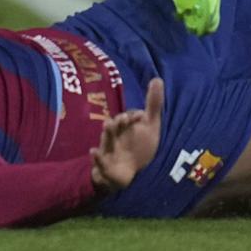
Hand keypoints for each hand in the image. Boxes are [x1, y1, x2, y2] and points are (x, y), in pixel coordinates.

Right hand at [91, 77, 163, 194]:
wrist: (126, 172)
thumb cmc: (138, 145)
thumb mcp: (149, 126)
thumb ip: (153, 104)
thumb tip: (157, 79)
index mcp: (126, 126)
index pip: (129, 118)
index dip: (135, 117)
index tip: (141, 116)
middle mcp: (116, 135)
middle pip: (115, 126)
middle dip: (118, 122)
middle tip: (124, 119)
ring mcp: (110, 149)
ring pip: (107, 140)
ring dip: (107, 133)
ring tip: (107, 125)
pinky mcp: (105, 165)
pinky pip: (99, 161)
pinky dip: (96, 157)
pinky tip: (93, 152)